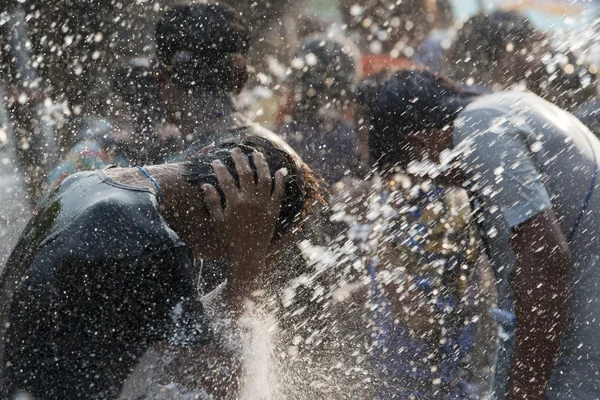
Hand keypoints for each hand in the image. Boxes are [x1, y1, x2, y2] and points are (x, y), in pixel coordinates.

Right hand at [202, 148, 286, 292]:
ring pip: (264, 178)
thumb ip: (212, 202)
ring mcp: (264, 205)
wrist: (247, 256)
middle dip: (240, 159)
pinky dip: (281, 180)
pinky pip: (279, 192)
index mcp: (234, 204)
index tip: (216, 161)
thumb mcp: (217, 221)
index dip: (220, 168)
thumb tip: (205, 185)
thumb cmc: (229, 240)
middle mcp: (250, 202)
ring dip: (261, 164)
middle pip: (246, 174)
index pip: (226, 179)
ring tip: (257, 155)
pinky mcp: (274, 211)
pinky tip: (281, 171)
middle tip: (236, 151)